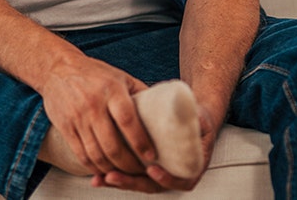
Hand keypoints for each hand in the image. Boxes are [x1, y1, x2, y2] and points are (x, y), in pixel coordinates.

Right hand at [38, 54, 155, 175]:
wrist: (58, 68)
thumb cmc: (95, 74)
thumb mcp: (121, 77)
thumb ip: (140, 94)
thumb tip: (164, 112)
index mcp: (111, 90)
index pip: (128, 121)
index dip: (140, 142)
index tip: (151, 155)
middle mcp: (93, 104)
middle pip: (112, 144)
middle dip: (129, 164)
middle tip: (140, 170)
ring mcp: (77, 117)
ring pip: (96, 154)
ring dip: (112, 169)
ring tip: (125, 173)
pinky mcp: (65, 127)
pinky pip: (81, 154)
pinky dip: (94, 167)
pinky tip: (104, 170)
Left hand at [91, 100, 221, 192]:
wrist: (189, 119)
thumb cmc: (195, 118)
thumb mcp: (199, 117)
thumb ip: (194, 118)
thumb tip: (191, 110)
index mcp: (190, 166)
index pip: (180, 180)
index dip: (166, 178)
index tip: (152, 170)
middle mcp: (173, 174)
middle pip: (152, 185)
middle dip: (131, 182)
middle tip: (113, 176)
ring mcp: (157, 174)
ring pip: (137, 183)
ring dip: (119, 182)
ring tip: (101, 178)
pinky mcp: (143, 170)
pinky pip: (129, 177)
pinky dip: (113, 178)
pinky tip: (97, 178)